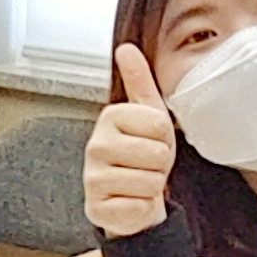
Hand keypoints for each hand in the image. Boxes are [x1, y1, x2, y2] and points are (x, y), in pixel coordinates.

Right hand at [85, 44, 177, 237]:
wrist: (133, 195)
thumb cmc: (143, 155)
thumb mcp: (149, 115)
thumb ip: (139, 81)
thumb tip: (126, 48)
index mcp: (109, 118)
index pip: (159, 124)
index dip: (164, 137)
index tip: (150, 141)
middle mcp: (95, 146)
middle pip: (156, 154)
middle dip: (160, 164)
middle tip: (146, 164)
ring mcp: (92, 178)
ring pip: (149, 182)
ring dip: (152, 186)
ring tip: (139, 181)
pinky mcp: (96, 208)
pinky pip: (138, 206)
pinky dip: (142, 207)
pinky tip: (131, 200)